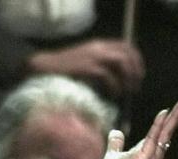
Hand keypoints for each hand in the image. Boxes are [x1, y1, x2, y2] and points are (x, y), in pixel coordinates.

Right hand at [29, 39, 143, 98]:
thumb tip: (113, 81)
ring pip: (121, 62)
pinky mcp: (87, 68)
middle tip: (135, 86)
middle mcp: (98, 48)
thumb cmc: (58, 72)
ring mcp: (93, 56)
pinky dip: (114, 86)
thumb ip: (96, 67)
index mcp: (97, 46)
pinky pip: (107, 75)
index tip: (137, 75)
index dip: (136, 60)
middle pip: (127, 54)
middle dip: (135, 70)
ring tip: (126, 92)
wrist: (39, 69)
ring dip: (127, 78)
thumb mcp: (81, 64)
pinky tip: (113, 95)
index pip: (126, 46)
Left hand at [97, 95, 177, 158]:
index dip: (173, 118)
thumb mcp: (113, 157)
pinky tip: (164, 113)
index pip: (163, 131)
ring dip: (175, 116)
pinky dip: (157, 125)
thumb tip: (116, 132)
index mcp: (147, 151)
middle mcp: (153, 154)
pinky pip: (152, 138)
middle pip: (169, 130)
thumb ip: (116, 144)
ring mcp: (150, 156)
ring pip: (165, 132)